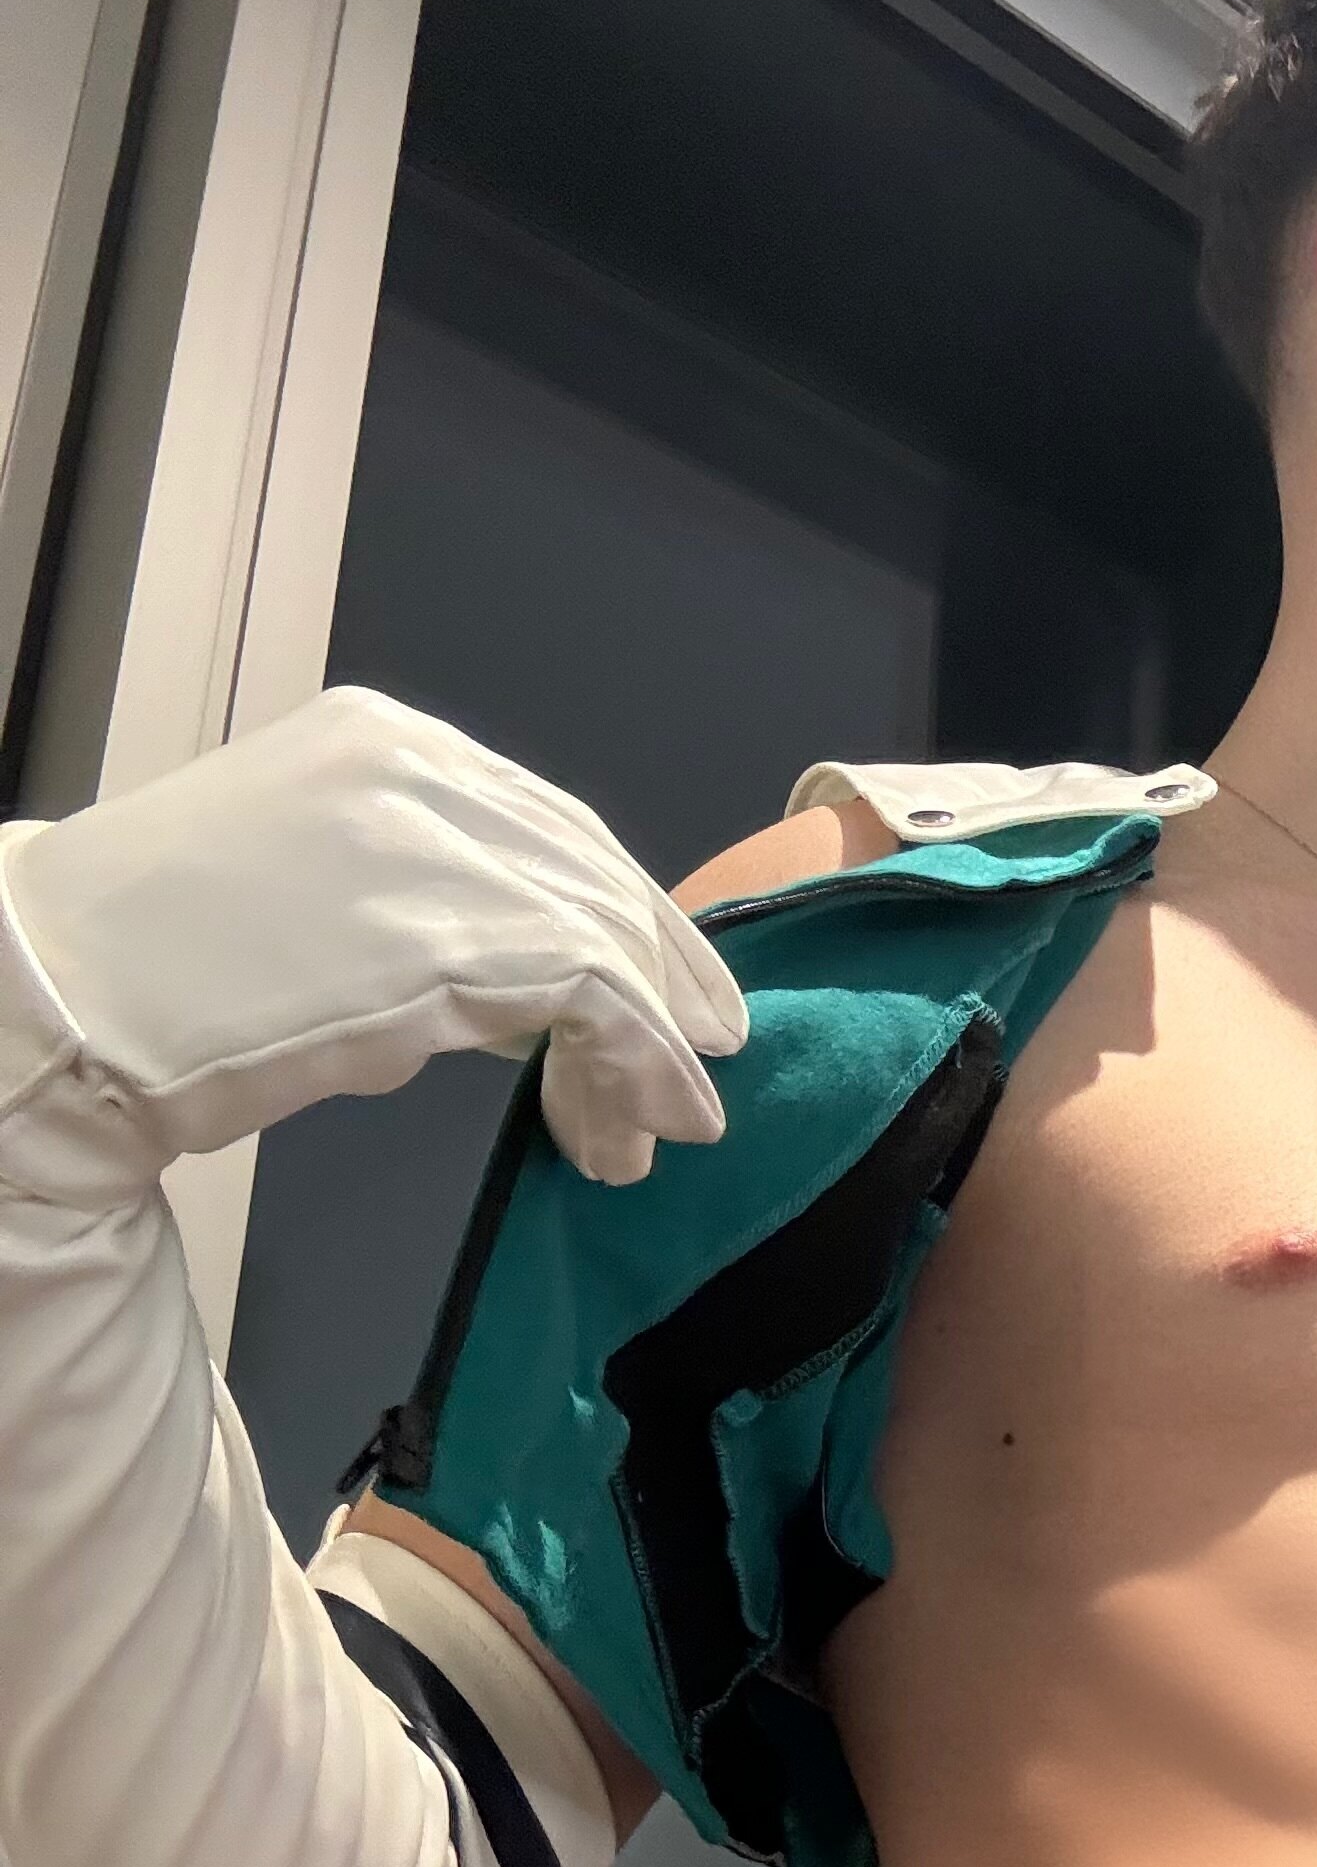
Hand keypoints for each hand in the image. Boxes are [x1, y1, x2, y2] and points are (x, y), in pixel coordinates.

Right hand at [0, 686, 746, 1191]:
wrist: (61, 993)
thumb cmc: (160, 962)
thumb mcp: (303, 879)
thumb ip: (411, 886)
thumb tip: (520, 965)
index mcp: (384, 739)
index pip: (550, 822)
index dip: (624, 912)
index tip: (670, 985)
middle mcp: (424, 770)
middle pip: (594, 873)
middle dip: (661, 978)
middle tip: (703, 1058)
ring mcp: (437, 846)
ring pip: (607, 940)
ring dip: (649, 1048)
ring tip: (657, 1127)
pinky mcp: (448, 937)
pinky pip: (597, 997)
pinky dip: (639, 1066)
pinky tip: (643, 1124)